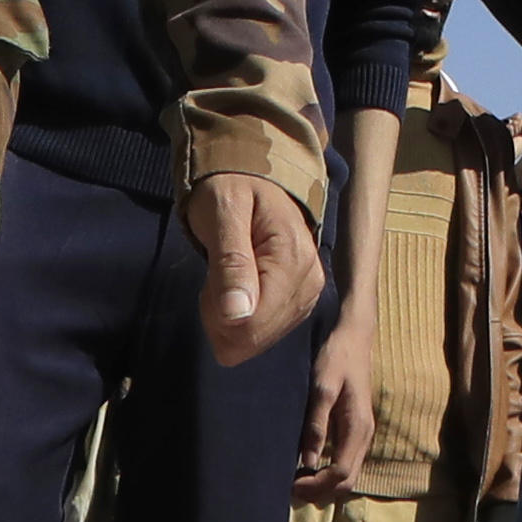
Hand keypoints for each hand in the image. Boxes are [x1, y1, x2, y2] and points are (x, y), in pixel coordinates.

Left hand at [187, 173, 325, 364]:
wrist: (253, 179)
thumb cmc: (232, 189)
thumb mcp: (222, 213)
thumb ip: (231, 263)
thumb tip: (237, 316)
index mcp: (294, 260)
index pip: (253, 323)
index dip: (217, 313)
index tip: (210, 277)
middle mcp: (311, 283)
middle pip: (254, 337)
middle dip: (221, 317)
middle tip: (216, 275)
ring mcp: (308, 296)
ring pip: (256, 341)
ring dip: (227, 318)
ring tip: (225, 278)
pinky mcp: (300, 304)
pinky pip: (261, 336)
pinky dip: (238, 320)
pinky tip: (235, 291)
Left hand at [295, 316, 379, 497]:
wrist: (354, 337)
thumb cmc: (336, 358)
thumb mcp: (322, 388)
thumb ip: (316, 424)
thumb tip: (307, 461)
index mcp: (358, 427)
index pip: (341, 473)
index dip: (317, 485)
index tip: (291, 483)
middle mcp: (364, 435)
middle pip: (347, 481)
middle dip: (320, 491)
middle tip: (290, 488)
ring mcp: (362, 434)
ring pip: (348, 475)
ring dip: (324, 484)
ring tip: (296, 480)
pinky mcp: (355, 430)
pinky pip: (345, 463)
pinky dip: (328, 473)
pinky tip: (308, 466)